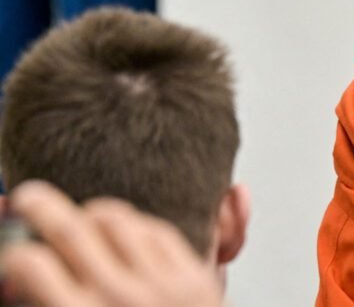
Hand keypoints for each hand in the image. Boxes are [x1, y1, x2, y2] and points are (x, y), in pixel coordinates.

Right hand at [0, 181, 223, 306]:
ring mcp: (161, 285)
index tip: (11, 254)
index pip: (30, 264)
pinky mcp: (195, 277)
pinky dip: (134, 226)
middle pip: (70, 228)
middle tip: (26, 197)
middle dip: (39, 204)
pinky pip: (156, 231)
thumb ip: (50, 302)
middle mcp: (119, 299)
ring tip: (80, 220)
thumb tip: (14, 281)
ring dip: (91, 214)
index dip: (11, 253)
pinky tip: (123, 237)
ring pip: (115, 219)